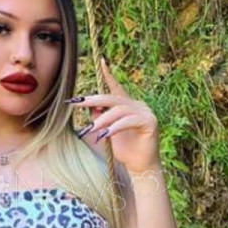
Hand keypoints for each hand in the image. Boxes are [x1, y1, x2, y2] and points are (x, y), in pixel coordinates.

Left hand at [69, 58, 160, 173]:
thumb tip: (91, 106)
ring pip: (119, 110)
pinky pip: (128, 121)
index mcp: (128, 105)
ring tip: (93, 130)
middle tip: (77, 103)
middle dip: (93, 100)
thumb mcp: (107, 132)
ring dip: (103, 120)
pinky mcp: (150, 122)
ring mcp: (146, 112)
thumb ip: (101, 118)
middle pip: (113, 98)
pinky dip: (115, 127)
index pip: (116, 88)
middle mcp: (138, 105)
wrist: (140, 167)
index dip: (109, 75)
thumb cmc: (125, 150)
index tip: (101, 61)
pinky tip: (105, 135)